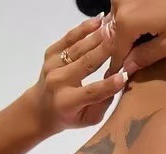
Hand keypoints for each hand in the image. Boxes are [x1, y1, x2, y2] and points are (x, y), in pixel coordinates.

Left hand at [33, 15, 128, 131]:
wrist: (41, 108)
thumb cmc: (70, 116)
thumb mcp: (89, 119)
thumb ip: (103, 103)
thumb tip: (119, 81)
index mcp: (67, 102)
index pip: (91, 92)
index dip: (108, 84)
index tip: (124, 74)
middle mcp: (58, 82)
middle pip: (86, 63)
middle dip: (106, 50)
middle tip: (123, 39)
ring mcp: (52, 65)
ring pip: (79, 47)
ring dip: (97, 36)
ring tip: (113, 26)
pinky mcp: (50, 53)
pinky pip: (69, 38)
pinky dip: (84, 28)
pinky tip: (98, 21)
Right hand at [101, 0, 165, 76]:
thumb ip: (146, 56)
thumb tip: (128, 67)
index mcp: (127, 22)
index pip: (116, 51)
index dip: (118, 66)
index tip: (120, 76)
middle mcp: (119, 4)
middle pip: (113, 34)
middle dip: (120, 48)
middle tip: (130, 60)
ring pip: (116, 19)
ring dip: (124, 32)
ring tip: (137, 42)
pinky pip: (123, 7)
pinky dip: (128, 17)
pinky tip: (142, 23)